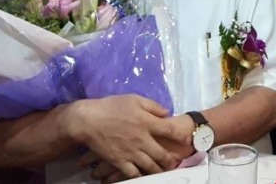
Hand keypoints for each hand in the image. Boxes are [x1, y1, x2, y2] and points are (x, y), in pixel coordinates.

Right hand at [81, 113, 195, 182]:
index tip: (188, 140)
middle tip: (176, 162)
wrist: (87, 120)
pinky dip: (141, 176)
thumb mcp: (134, 99)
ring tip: (164, 171)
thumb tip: (167, 112)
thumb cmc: (111, 107)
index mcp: (147, 122)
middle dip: (172, 160)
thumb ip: (153, 106)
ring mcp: (131, 152)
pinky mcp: (120, 161)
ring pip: (151, 167)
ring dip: (160, 170)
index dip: (182, 136)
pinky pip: (134, 174)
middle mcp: (142, 139)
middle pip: (163, 154)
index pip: (170, 130)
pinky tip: (145, 175)